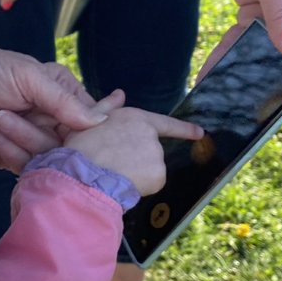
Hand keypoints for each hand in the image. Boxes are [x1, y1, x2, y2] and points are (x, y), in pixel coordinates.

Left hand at [0, 40, 105, 172]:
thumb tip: (101, 121)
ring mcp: (32, 139)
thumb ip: (62, 99)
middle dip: (52, 133)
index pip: (92, 116)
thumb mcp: (27, 76)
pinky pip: (26, 167)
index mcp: (61, 91)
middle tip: (29, 118)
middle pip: (74, 142)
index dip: (95, 126)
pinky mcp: (12, 158)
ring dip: (25, 138)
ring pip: (50, 156)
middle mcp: (51, 117)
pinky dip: (12, 152)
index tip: (96, 133)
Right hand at [64, 103, 202, 195]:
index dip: (184, 129)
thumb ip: (107, 107)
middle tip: (114, 164)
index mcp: (135, 118)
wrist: (84, 176)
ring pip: (151, 169)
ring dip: (139, 173)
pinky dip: (141, 186)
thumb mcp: (88, 121)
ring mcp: (156, 154)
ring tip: (115, 173)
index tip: (200, 133)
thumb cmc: (81, 149)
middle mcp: (150, 134)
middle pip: (151, 151)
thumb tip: (119, 93)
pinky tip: (124, 183)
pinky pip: (152, 183)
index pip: (165, 124)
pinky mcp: (159, 174)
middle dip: (139, 159)